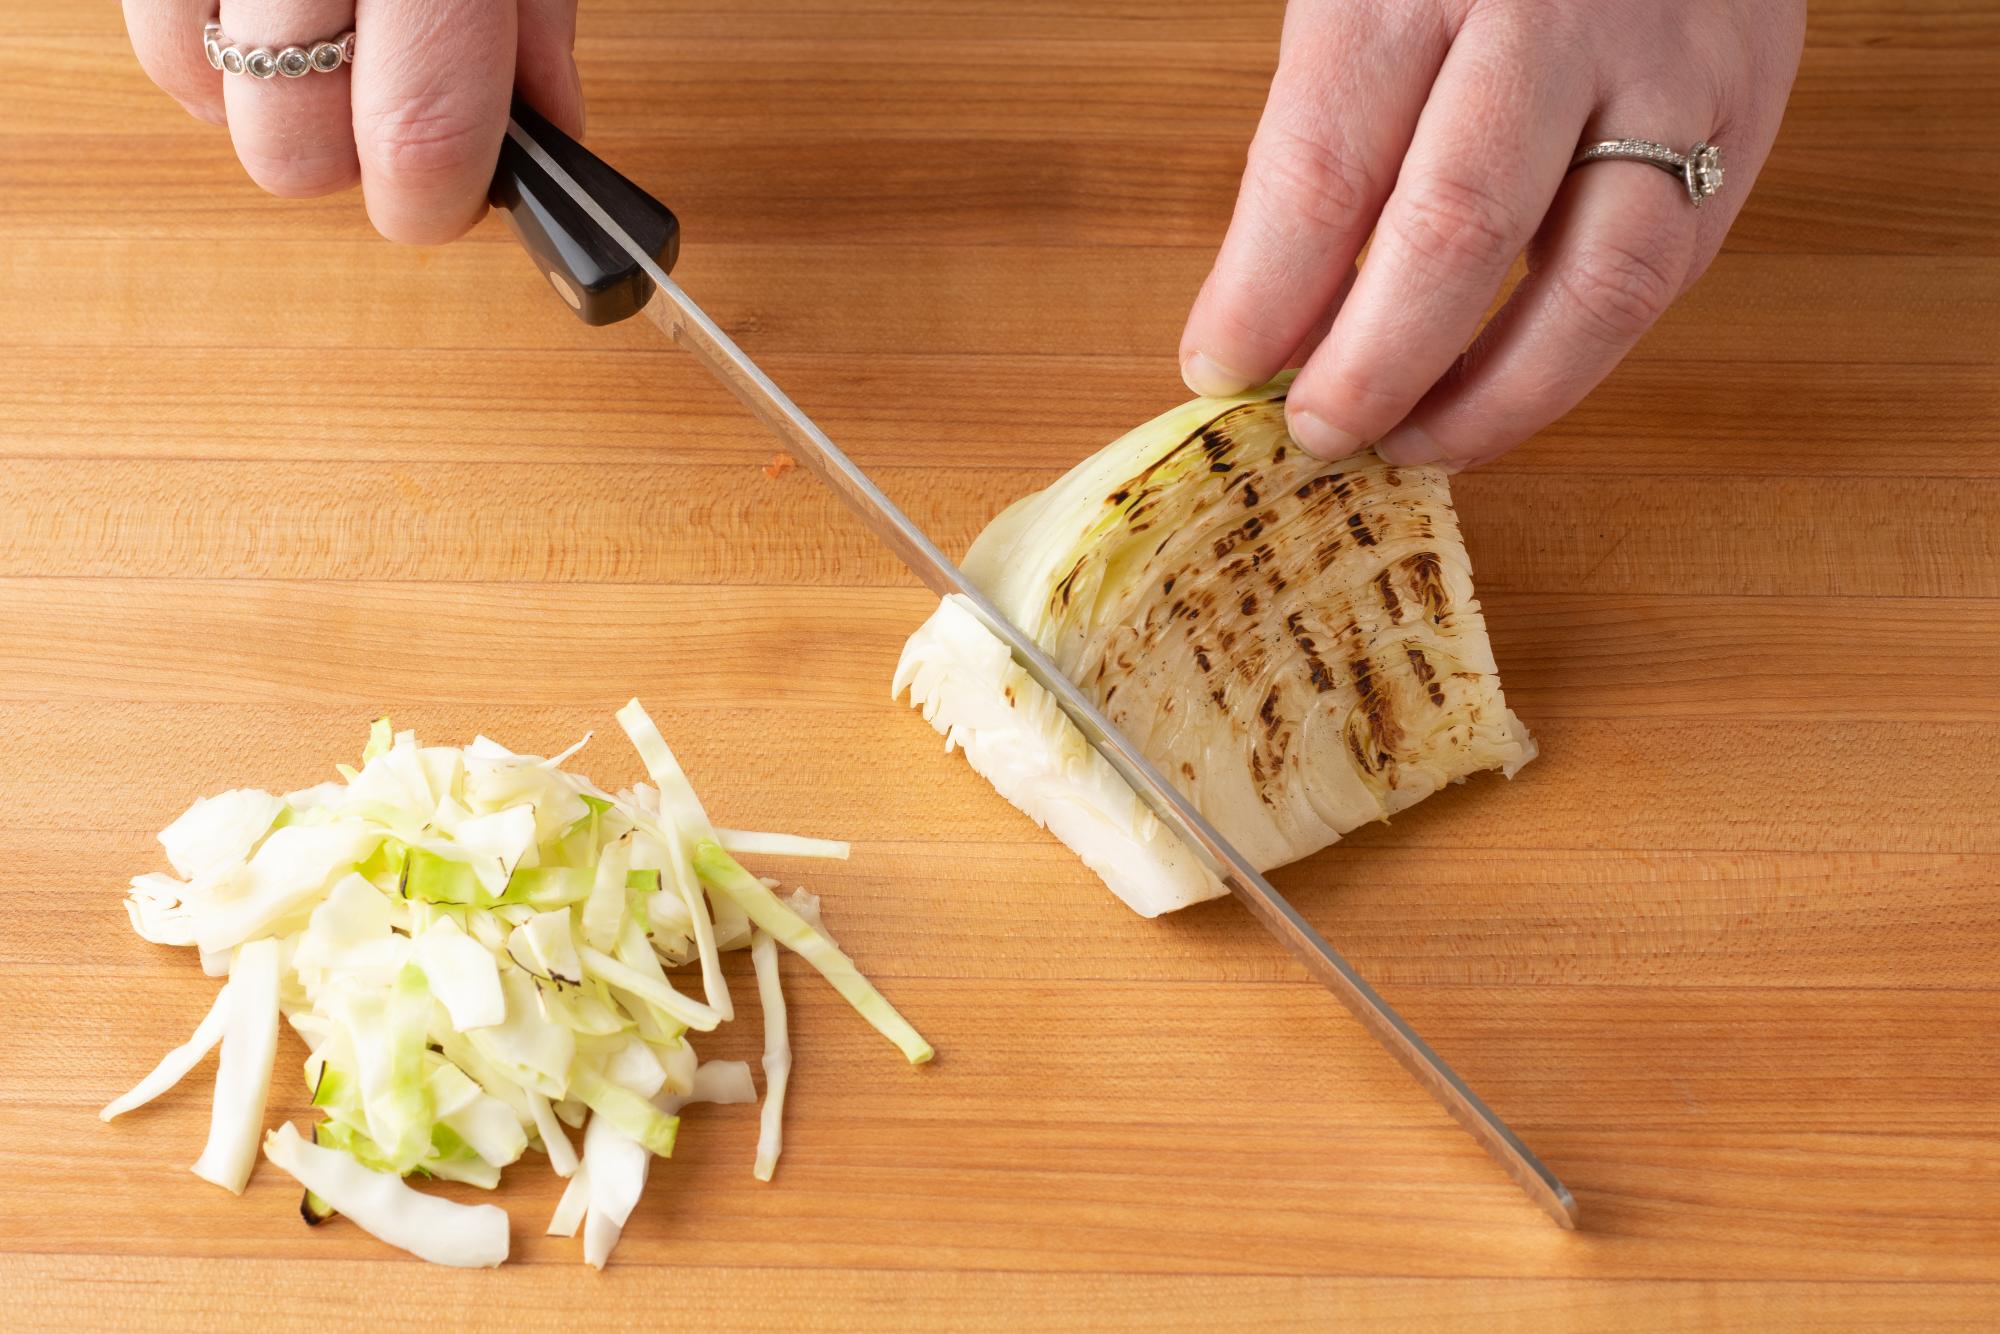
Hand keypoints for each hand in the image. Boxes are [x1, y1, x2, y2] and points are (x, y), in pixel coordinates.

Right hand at [123, 0, 584, 243]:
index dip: (438, 200)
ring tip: (332, 58)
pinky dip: (213, 65)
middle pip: (296, 151)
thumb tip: (543, 135)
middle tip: (395, 119)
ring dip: (279, 115)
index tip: (454, 199)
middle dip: (354, 170)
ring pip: (212, 108)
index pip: (419, 136)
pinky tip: (269, 30)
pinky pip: (160, 50)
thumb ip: (534, 28)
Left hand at [1180, 0, 1804, 467]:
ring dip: (1498, 397)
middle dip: (1375, 367)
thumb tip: (1270, 330)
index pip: (1324, 164)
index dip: (1264, 296)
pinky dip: (1578, 354)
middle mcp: (1551, 15)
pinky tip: (1505, 385)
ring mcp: (1667, 64)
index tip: (1221, 371)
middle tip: (1319, 434)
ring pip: (1599, 280)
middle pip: (1457, 228)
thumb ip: (1321, 148)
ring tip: (1417, 444)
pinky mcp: (1749, 105)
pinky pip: (1667, 268)